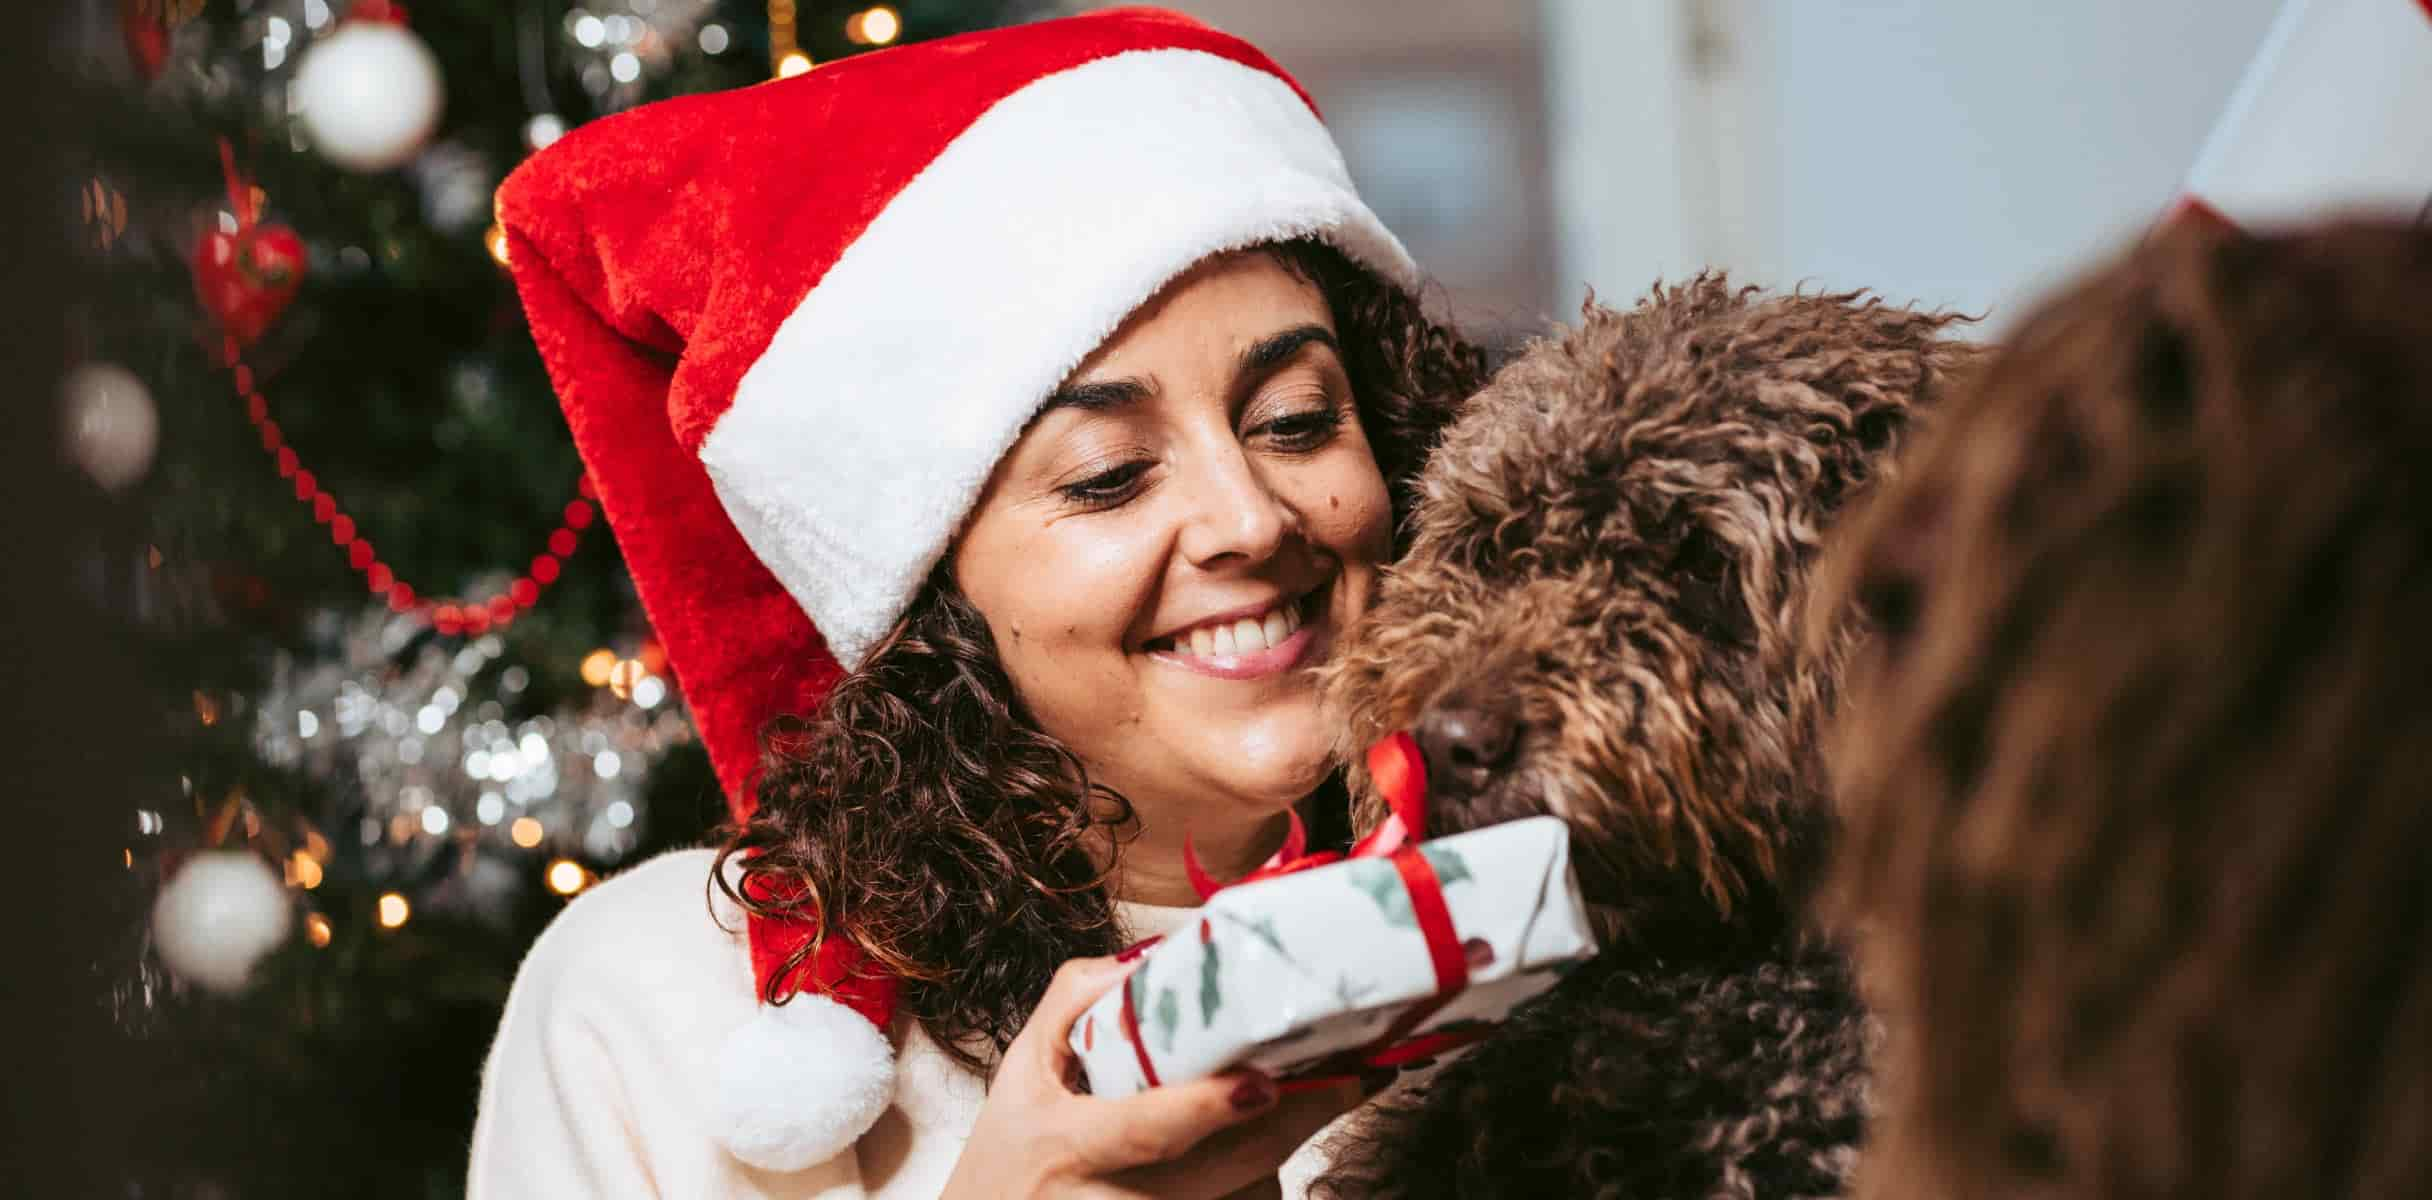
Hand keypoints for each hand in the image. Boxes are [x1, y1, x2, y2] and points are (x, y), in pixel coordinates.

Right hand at [939, 955, 1362, 1199]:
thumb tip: (1151, 956)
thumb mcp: (1021, 1073)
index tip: (1264, 1081)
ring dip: (1283, 1145)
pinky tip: (1247, 1149)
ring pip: (1250, 1193)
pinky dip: (1259, 1180)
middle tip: (1360, 1069)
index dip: (1209, 1108)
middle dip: (1302, 1116)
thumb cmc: (1012, 1156)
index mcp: (1068, 1145)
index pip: (1147, 1131)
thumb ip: (1073, 1004)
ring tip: (1299, 1097)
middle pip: (1230, 1168)